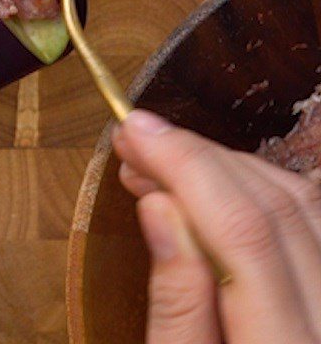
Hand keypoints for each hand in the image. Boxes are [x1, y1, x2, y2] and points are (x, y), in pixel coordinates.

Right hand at [113, 109, 320, 343]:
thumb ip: (176, 307)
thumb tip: (160, 204)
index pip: (244, 234)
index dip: (185, 166)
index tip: (132, 129)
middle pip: (278, 208)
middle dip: (198, 157)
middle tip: (136, 139)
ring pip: (305, 203)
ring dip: (226, 165)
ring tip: (162, 159)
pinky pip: (317, 218)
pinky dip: (260, 186)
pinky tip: (214, 182)